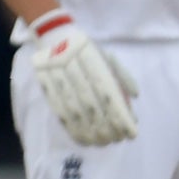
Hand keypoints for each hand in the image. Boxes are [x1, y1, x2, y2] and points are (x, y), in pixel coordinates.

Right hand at [29, 11, 138, 146]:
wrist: (53, 35)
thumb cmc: (87, 49)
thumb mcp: (107, 56)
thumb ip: (122, 77)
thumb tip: (134, 99)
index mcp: (92, 56)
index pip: (107, 90)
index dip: (119, 113)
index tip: (130, 131)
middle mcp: (72, 65)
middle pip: (90, 102)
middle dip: (105, 126)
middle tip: (117, 140)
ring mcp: (55, 74)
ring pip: (73, 109)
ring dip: (89, 131)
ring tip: (102, 143)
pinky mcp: (44, 83)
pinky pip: (58, 109)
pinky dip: (71, 128)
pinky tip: (82, 139)